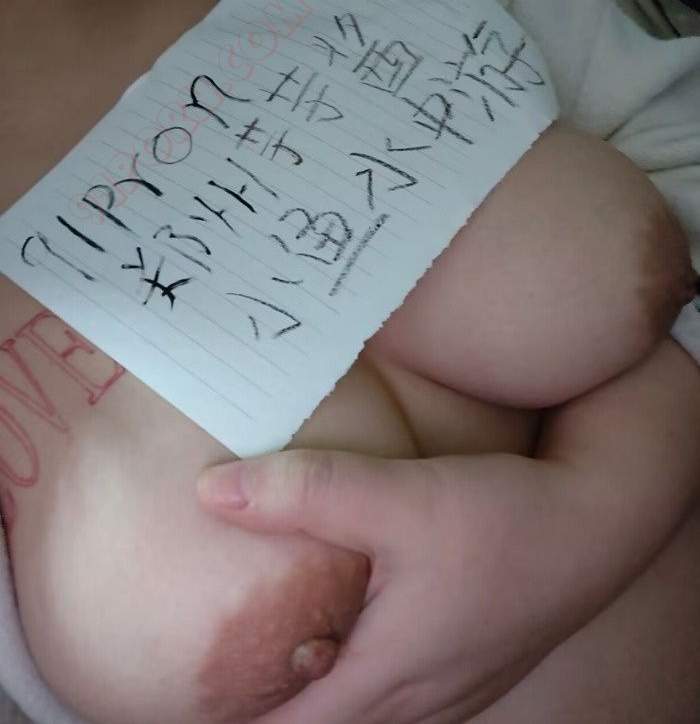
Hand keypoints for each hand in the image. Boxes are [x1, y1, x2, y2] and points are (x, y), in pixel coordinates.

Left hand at [197, 450, 611, 723]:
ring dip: (312, 690)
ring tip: (276, 650)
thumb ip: (308, 491)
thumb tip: (212, 490)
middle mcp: (413, 702)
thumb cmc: (501, 519)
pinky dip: (353, 675)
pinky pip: (389, 693)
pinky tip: (349, 631)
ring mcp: (443, 692)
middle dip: (266, 701)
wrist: (593, 521)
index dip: (230, 709)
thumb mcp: (400, 499)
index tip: (192, 682)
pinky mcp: (461, 666)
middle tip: (224, 659)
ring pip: (356, 712)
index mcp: (383, 680)